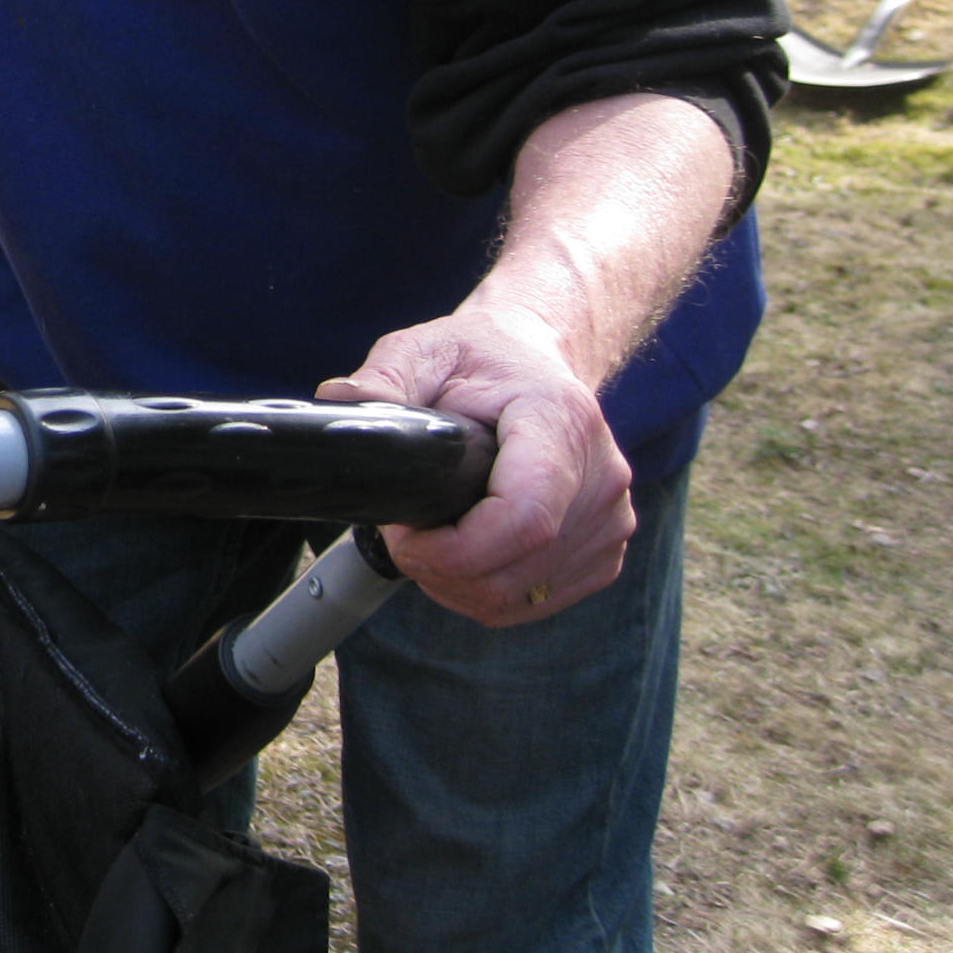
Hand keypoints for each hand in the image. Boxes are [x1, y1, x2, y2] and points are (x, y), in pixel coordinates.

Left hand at [321, 304, 632, 627]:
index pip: (525, 519)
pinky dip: (486, 594)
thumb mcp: (424, 349)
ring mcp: (612, 521)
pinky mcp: (605, 552)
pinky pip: (534, 603)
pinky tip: (463, 556)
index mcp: (561, 423)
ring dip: (457, 586)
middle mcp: (601, 477)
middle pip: (516, 570)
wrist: (535, 361)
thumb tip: (340, 401)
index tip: (404, 536)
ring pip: (519, 597)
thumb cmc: (480, 359)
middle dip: (440, 569)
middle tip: (404, 532)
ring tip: (430, 538)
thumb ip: (384, 376)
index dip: (454, 550)